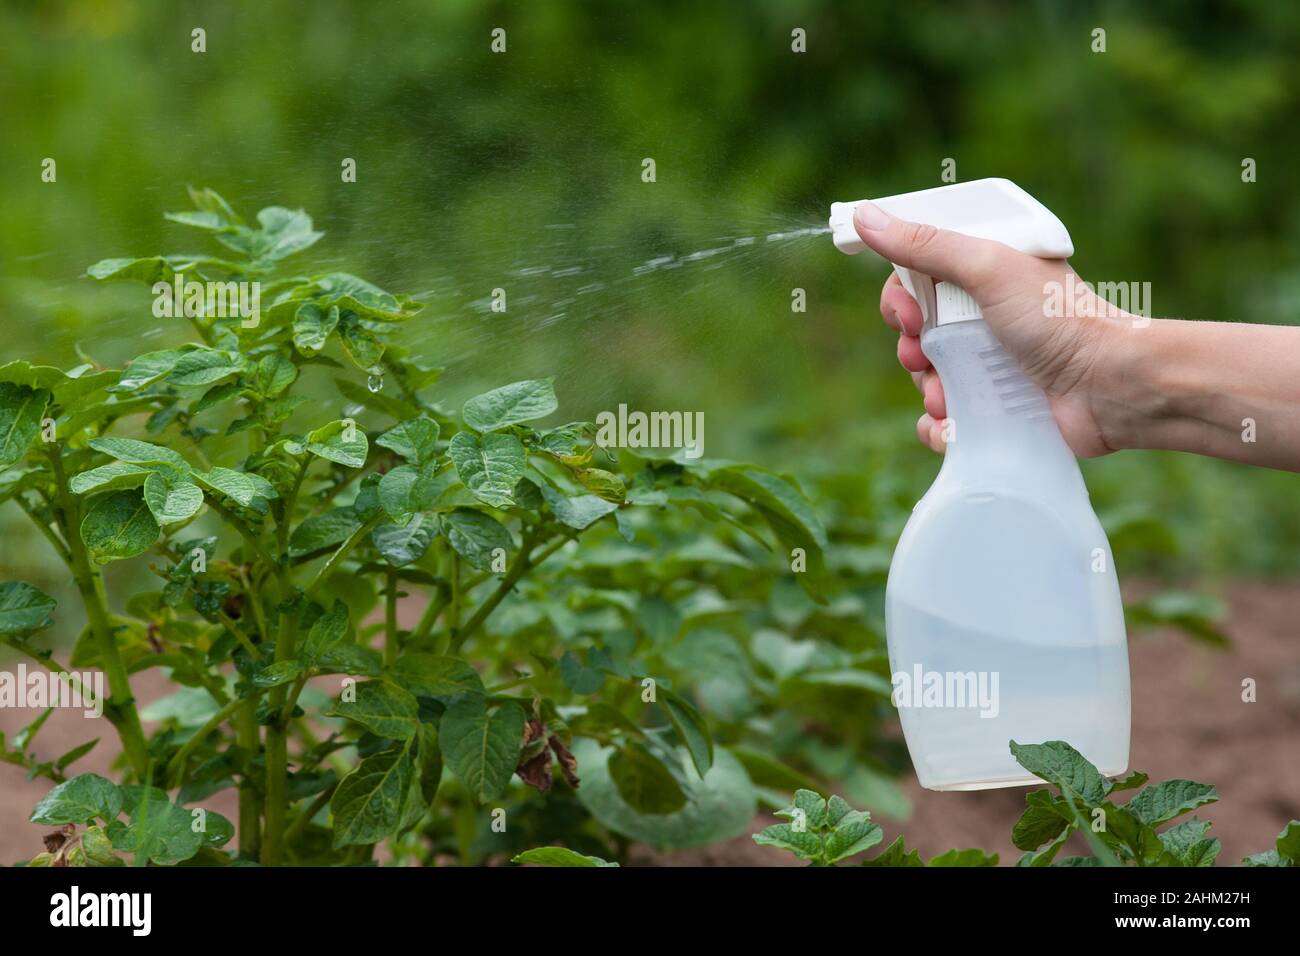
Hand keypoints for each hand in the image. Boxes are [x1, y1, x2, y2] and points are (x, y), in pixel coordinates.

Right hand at [853, 201, 1123, 457]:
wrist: (1109, 387)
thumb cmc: (1058, 319)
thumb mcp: (988, 267)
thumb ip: (926, 244)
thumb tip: (864, 215)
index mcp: (983, 277)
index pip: (916, 280)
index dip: (900, 298)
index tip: (909, 314)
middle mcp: (983, 319)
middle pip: (914, 332)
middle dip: (911, 348)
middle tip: (925, 356)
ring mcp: (987, 366)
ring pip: (925, 378)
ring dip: (927, 388)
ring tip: (949, 395)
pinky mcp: (992, 411)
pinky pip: (942, 422)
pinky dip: (938, 425)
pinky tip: (951, 424)